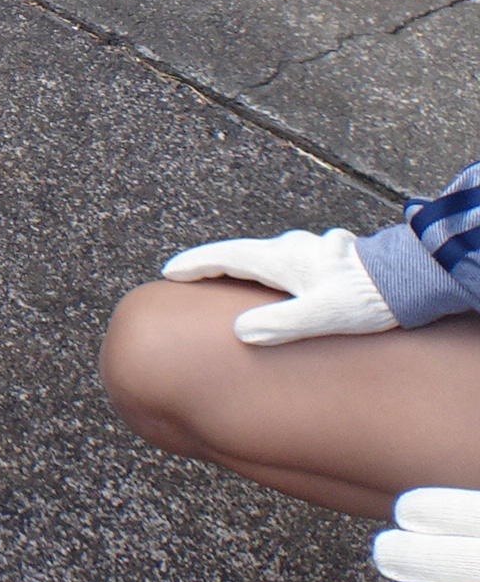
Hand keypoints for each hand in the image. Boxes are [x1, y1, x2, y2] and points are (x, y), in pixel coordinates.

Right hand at [160, 228, 398, 345]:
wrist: (411, 278)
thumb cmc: (366, 298)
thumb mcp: (318, 316)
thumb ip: (276, 325)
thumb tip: (241, 332)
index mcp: (279, 259)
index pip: (223, 257)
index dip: (194, 265)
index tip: (170, 271)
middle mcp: (291, 249)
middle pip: (241, 254)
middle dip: (215, 265)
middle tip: (193, 277)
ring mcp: (312, 250)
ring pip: (267, 256)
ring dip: (245, 267)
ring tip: (235, 284)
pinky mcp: (331, 257)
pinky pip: (289, 261)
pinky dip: (272, 271)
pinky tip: (286, 285)